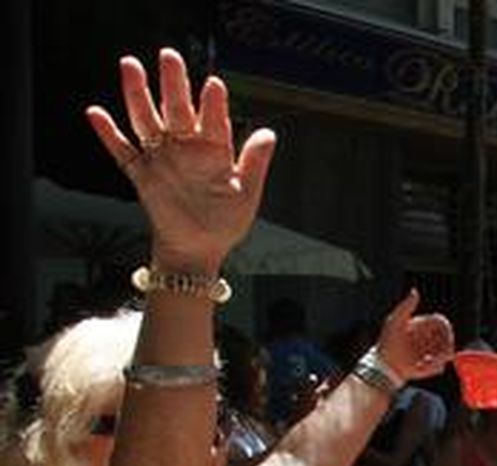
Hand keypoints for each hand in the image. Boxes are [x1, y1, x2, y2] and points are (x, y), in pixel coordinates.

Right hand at [87, 49, 275, 273]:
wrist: (199, 248)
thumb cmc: (225, 221)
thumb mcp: (246, 193)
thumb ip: (254, 162)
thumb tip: (269, 134)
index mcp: (213, 151)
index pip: (213, 122)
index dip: (212, 105)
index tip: (213, 85)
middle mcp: (185, 148)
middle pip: (176, 110)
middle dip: (173, 84)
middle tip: (169, 56)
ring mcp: (161, 159)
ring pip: (146, 121)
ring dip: (137, 95)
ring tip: (131, 66)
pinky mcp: (141, 175)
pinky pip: (122, 151)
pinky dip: (108, 134)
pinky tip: (96, 113)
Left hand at [376, 290, 453, 382]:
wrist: (383, 366)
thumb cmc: (387, 342)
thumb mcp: (394, 321)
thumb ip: (405, 306)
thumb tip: (415, 291)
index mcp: (422, 326)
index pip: (442, 324)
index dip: (447, 331)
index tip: (446, 339)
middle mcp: (427, 338)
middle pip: (447, 339)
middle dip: (445, 347)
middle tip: (439, 354)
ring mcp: (430, 352)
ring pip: (446, 354)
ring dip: (437, 358)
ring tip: (423, 362)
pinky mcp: (429, 367)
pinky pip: (440, 367)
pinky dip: (433, 368)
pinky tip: (420, 367)